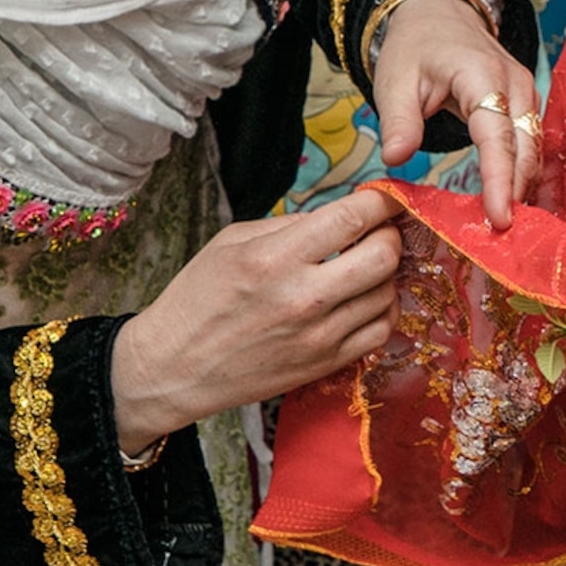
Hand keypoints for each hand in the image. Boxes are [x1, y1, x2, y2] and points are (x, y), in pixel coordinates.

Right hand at [109, 187, 401, 450]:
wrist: (175, 367)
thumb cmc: (198, 298)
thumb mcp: (231, 242)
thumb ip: (291, 225)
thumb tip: (341, 215)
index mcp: (274, 258)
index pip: (352, 218)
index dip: (382, 201)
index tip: (388, 197)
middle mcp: (303, 297)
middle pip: (384, 255)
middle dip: (389, 235)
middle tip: (377, 231)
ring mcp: (319, 335)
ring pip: (388, 292)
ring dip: (386, 273)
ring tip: (364, 266)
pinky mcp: (326, 363)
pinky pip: (380, 330)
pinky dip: (382, 309)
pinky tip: (364, 298)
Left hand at [367, 0, 541, 229]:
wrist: (439, 13)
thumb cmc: (414, 47)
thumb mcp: (394, 79)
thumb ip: (398, 120)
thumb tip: (396, 160)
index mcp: (482, 77)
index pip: (498, 137)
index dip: (500, 181)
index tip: (498, 218)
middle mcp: (516, 85)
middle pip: (526, 149)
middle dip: (518, 193)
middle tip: (503, 238)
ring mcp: (527, 94)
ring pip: (535, 150)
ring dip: (524, 187)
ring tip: (508, 228)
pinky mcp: (527, 105)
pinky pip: (533, 145)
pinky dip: (524, 174)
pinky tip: (513, 202)